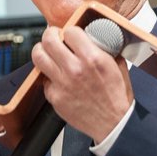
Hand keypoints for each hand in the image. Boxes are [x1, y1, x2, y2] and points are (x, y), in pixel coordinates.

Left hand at [31, 25, 132, 142]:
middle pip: (48, 40)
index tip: (70, 34)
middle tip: (54, 37)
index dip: (70, 31)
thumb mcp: (118, 67)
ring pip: (38, 57)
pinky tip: (57, 77)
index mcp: (93, 58)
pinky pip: (44, 80)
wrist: (113, 124)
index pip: (70, 31)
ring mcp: (62, 84)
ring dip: (42, 51)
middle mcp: (75, 69)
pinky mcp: (55, 97)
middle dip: (50, 35)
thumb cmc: (117, 98)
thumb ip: (106, 49)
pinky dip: (48, 76)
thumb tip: (98, 38)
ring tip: (47, 52)